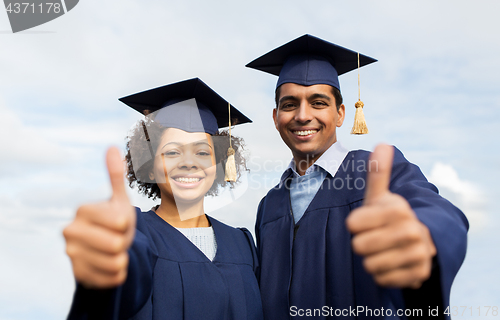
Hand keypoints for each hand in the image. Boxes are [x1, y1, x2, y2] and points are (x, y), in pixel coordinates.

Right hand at [63, 147, 135, 288]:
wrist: (105, 249)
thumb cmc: (114, 221)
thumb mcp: (119, 199)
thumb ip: (116, 176)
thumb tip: (112, 147)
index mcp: (83, 210)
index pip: (119, 221)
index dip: (126, 224)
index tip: (118, 222)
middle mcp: (70, 231)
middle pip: (117, 244)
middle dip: (124, 242)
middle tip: (116, 238)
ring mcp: (72, 255)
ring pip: (116, 262)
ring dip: (122, 258)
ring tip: (113, 251)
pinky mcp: (78, 275)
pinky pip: (113, 277)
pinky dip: (118, 273)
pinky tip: (110, 265)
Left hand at [346, 144, 435, 288]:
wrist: (419, 244)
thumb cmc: (389, 217)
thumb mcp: (381, 197)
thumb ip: (378, 173)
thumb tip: (382, 142)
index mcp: (397, 207)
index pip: (352, 224)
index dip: (354, 224)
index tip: (364, 221)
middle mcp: (411, 229)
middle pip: (359, 246)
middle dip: (362, 244)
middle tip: (374, 238)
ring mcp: (418, 253)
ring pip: (370, 265)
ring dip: (371, 260)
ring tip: (384, 251)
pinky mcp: (419, 274)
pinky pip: (382, 280)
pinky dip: (382, 275)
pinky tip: (392, 264)